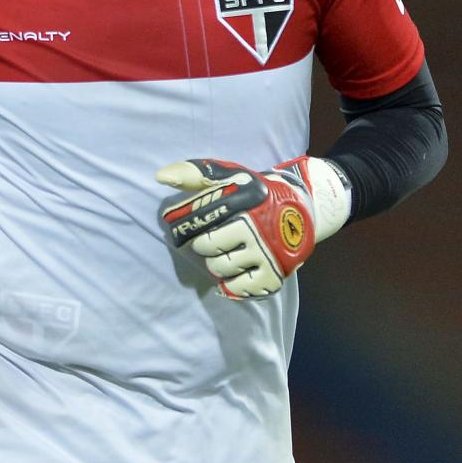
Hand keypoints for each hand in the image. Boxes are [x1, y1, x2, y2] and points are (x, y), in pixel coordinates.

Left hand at [156, 156, 350, 298]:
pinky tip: (231, 275)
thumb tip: (160, 177)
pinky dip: (230, 284)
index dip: (182, 225)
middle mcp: (256, 226)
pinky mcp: (273, 275)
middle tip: (207, 242)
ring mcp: (266, 253)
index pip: (200, 217)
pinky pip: (239, 288)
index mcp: (244, 199)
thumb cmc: (255, 193)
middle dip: (203, 245)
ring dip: (215, 264)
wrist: (301, 210)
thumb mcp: (230, 175)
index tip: (177, 228)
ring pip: (221, 268)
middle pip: (208, 246)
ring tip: (222, 255)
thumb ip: (195, 174)